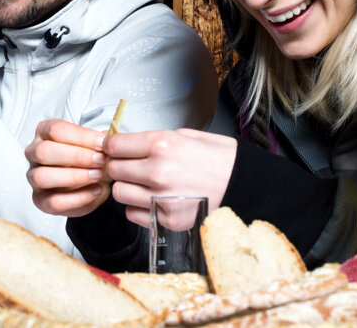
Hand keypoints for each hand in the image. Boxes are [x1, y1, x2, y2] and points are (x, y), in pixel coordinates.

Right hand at [26, 119, 110, 216]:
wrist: (91, 183)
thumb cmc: (87, 159)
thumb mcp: (94, 145)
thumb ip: (99, 141)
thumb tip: (108, 139)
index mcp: (44, 132)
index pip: (55, 130)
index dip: (80, 136)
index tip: (102, 143)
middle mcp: (34, 153)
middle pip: (44, 151)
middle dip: (76, 156)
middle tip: (100, 160)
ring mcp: (33, 177)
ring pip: (42, 177)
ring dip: (74, 176)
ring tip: (97, 175)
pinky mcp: (39, 199)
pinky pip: (53, 201)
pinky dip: (78, 197)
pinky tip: (96, 190)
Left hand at [104, 128, 237, 227]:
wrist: (245, 184)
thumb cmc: (219, 158)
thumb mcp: (185, 136)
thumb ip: (153, 140)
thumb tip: (128, 144)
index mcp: (161, 144)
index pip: (114, 146)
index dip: (111, 147)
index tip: (114, 149)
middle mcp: (157, 171)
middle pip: (113, 169)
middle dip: (118, 166)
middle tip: (129, 166)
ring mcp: (161, 198)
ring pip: (119, 193)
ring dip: (127, 188)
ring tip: (142, 184)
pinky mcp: (167, 220)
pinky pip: (133, 214)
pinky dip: (138, 208)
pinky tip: (153, 200)